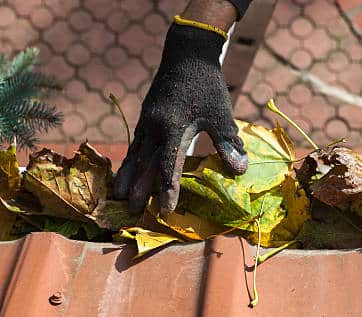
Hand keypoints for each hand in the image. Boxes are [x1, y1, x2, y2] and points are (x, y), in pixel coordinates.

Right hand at [114, 23, 247, 214]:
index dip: (167, 190)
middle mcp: (154, 127)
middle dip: (138, 189)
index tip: (166, 210)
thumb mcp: (221, 115)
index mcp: (173, 127)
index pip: (168, 166)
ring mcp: (147, 122)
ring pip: (134, 154)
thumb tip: (240, 171)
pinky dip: (129, 160)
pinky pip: (135, 144)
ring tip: (117, 195)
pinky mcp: (145, 118)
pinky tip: (127, 170)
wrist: (187, 55)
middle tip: (131, 212)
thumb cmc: (207, 86)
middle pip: (144, 164)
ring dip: (127, 176)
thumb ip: (227, 144)